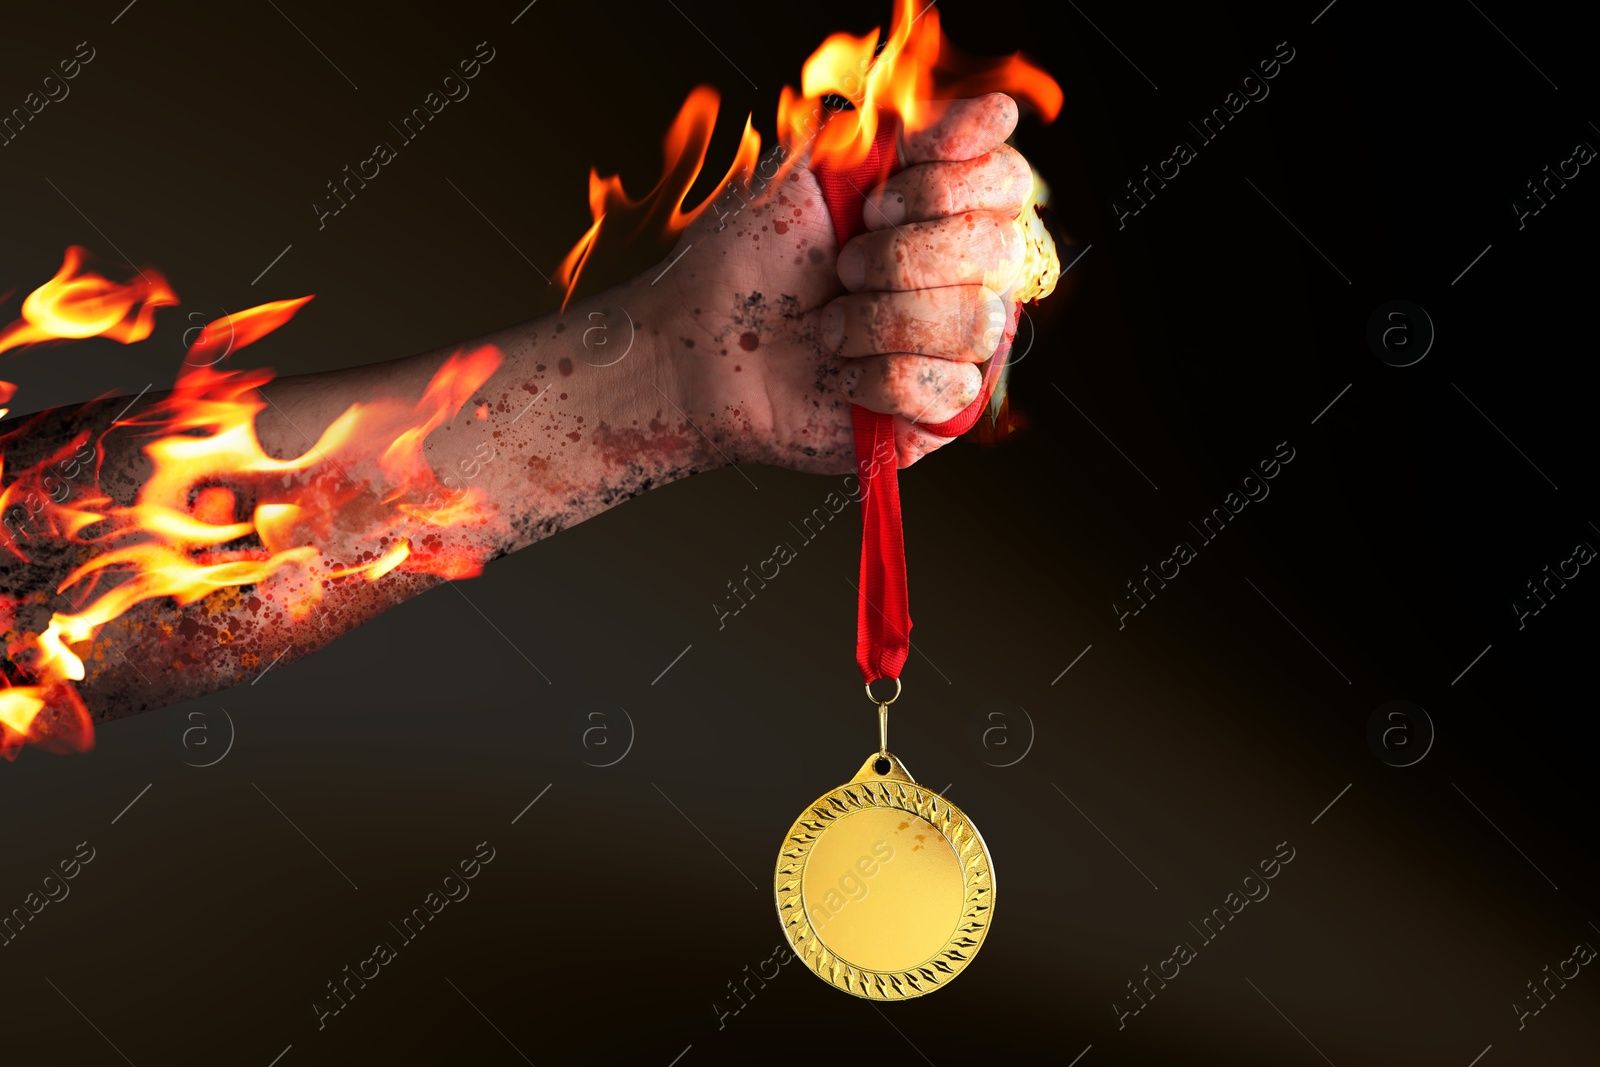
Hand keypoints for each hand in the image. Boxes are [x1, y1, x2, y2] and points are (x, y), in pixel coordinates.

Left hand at [640, 92, 1033, 473]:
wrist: (701, 345)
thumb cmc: (750, 256)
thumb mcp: (816, 164)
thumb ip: (902, 127)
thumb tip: (998, 111)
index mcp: (944, 211)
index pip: (1006, 180)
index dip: (946, 187)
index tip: (872, 204)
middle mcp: (965, 276)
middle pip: (1000, 250)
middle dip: (902, 257)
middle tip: (843, 268)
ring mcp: (959, 348)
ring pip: (978, 323)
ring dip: (882, 321)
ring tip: (830, 327)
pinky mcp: (939, 413)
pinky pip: (951, 389)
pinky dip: (881, 379)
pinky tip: (844, 376)